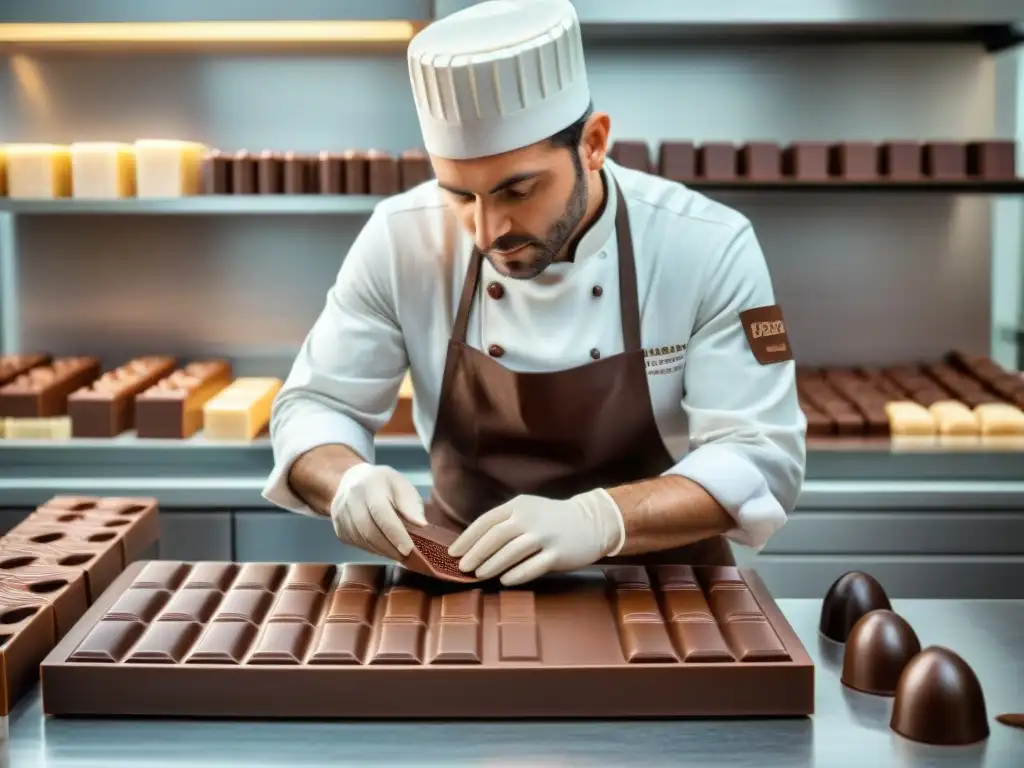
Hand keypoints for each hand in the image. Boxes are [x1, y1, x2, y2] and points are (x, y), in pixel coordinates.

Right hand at [330, 463, 426, 559]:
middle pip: (369, 530)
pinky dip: (372, 549)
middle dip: (389, 548)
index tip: (408, 549)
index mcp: (370, 485)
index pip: (381, 513)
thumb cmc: (384, 484)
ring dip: (381, 551)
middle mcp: (351, 499)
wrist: (353, 480)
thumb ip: (411, 505)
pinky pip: (356, 543)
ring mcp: (340, 513)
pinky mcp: (337, 526)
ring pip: (362, 540)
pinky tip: (383, 548)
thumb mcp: (402, 486)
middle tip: (406, 556)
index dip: (395, 533)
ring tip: (397, 554)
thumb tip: (421, 524)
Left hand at [448, 489, 625, 585]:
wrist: (591, 522)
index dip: (467, 538)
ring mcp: (545, 536)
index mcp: (519, 506)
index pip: (486, 521)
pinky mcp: (558, 553)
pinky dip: (516, 575)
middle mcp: (530, 518)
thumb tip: (474, 544)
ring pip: (512, 552)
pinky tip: (504, 581)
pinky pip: (533, 567)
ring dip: (491, 565)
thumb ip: (505, 522)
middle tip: (462, 567)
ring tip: (478, 575)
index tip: (453, 552)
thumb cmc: (552, 519)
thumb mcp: (528, 510)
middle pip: (496, 537)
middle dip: (476, 554)